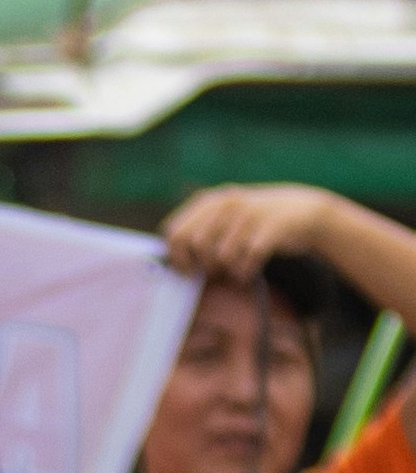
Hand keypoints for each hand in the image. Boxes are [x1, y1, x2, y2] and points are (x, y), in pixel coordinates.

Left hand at [158, 185, 335, 284]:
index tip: (187, 269)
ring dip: (227, 270)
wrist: (305, 211)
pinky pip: (248, 259)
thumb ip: (197, 232)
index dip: (176, 256)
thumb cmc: (254, 223)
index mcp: (209, 201)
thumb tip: (168, 262)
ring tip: (237, 268)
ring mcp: (251, 213)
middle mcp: (227, 203)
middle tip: (215, 270)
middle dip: (203, 264)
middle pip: (196, 245)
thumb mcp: (223, 218)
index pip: (174, 233)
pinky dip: (246, 271)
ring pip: (221, 255)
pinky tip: (250, 270)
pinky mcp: (272, 227)